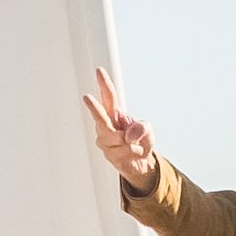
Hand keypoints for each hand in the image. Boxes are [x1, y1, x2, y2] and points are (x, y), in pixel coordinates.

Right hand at [80, 65, 157, 185]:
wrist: (141, 164)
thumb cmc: (141, 142)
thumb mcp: (148, 130)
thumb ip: (142, 128)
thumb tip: (127, 136)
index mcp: (115, 115)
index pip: (109, 97)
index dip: (104, 84)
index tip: (99, 72)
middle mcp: (107, 126)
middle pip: (100, 116)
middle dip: (94, 108)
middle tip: (87, 98)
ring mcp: (106, 141)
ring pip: (118, 138)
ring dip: (132, 142)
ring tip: (134, 145)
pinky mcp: (109, 155)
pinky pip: (125, 151)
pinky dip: (134, 152)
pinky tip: (133, 154)